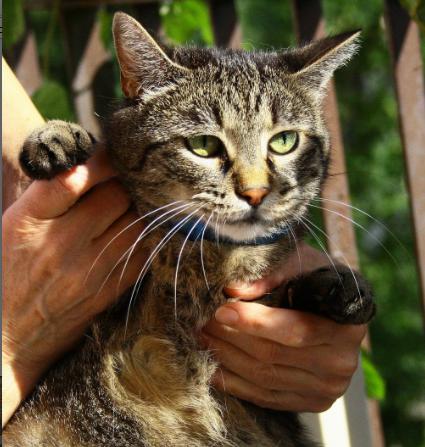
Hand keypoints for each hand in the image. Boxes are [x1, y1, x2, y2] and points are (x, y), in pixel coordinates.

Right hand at [2, 150, 144, 424]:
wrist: (9, 337)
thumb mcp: (15, 226)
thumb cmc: (10, 273)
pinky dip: (149, 236)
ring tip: (144, 201)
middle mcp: (60, 243)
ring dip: (143, 207)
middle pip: (117, 196)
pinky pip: (143, 252)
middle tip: (134, 179)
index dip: (103, 161)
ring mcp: (88, 270)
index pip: (76, 177)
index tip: (115, 154)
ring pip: (136, 221)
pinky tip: (148, 227)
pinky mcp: (108, 291)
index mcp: (30, 220)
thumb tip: (87, 167)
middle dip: (128, 183)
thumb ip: (48, 195)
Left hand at [202, 247, 366, 411]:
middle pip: (273, 355)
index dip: (254, 321)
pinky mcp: (310, 402)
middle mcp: (339, 363)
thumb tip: (232, 289)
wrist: (338, 309)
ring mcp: (326, 388)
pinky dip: (234, 383)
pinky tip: (212, 366)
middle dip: (230, 337)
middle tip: (201, 320)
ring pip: (264, 378)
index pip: (294, 330)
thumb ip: (271, 275)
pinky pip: (265, 398)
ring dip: (226, 358)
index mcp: (346, 326)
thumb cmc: (316, 278)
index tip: (222, 310)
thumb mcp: (302, 264)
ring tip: (200, 338)